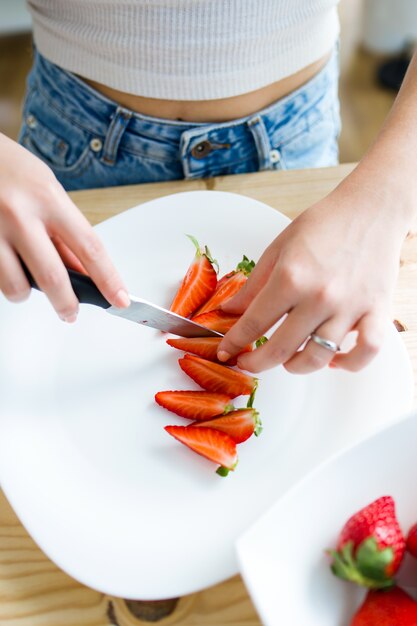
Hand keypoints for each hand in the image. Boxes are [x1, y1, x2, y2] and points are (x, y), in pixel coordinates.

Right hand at [0, 134, 128, 320]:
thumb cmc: (10, 169)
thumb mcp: (46, 192)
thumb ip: (64, 232)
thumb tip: (84, 272)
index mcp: (48, 198)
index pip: (89, 247)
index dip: (108, 279)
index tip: (120, 299)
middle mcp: (20, 214)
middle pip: (53, 276)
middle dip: (66, 304)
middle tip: (70, 313)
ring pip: (16, 286)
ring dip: (26, 293)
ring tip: (27, 282)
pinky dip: (5, 280)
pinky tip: (7, 265)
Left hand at [217, 179, 405, 373]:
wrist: (371, 208)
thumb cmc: (324, 224)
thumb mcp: (278, 249)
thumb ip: (253, 285)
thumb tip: (229, 312)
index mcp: (291, 277)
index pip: (253, 323)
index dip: (234, 343)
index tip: (226, 352)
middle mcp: (319, 297)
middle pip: (280, 349)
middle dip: (256, 363)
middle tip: (248, 363)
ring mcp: (350, 307)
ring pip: (318, 357)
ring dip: (296, 367)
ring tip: (287, 361)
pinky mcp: (378, 312)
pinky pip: (365, 353)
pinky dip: (348, 364)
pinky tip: (333, 360)